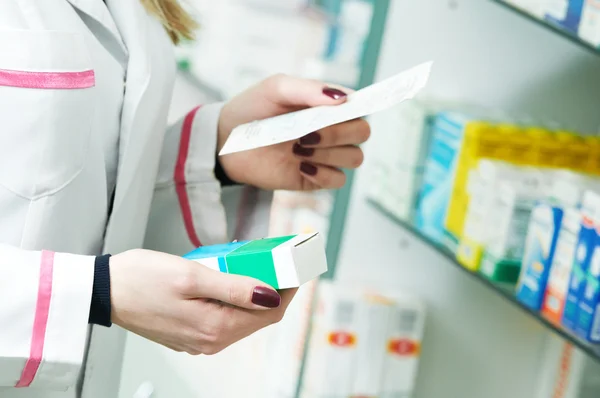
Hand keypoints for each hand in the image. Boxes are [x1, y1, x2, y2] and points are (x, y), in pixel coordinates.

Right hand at [110, 249, 295, 354]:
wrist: (105, 290)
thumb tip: (271, 295)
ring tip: (256, 265)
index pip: (270, 312)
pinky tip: (231, 279)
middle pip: (259, 317)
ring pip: (243, 318)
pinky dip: (235, 300)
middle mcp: (211, 340)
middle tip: (279, 261)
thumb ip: (234, 287)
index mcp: (215, 328)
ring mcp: (200, 339)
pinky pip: (225, 318)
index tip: (297, 267)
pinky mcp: (191, 333)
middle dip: (274, 289)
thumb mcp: (192, 275)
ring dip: (254, 293)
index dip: (288, 289)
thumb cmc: (141, 279)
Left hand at [217, 74, 370, 190]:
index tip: (346, 110)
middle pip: (362, 132)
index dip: (361, 108)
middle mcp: (332, 130)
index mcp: (327, 105)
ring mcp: (325, 155)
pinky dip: (323, 173)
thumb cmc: (252, 109)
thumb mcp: (276, 88)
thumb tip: (344, 99)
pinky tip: (300, 165)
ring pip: (354, 157)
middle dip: (338, 132)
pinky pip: (338, 180)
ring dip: (328, 152)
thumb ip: (309, 89)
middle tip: (306, 132)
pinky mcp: (315, 178)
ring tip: (296, 148)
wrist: (226, 142)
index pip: (360, 106)